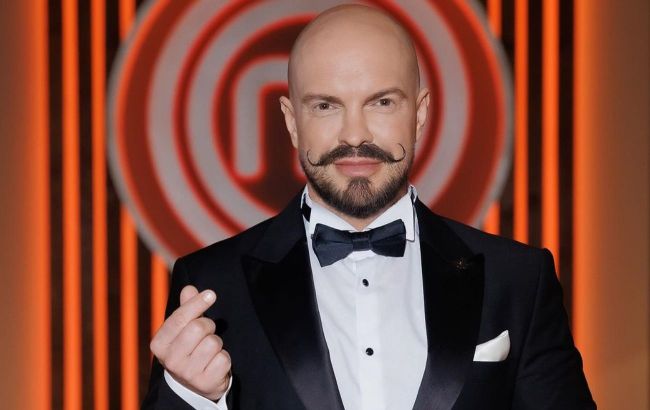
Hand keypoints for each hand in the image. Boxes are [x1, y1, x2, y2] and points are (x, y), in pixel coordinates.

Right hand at [150, 285, 230, 400]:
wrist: (193, 385)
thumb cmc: (188, 349)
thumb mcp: (182, 330)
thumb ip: (186, 309)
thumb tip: (189, 288)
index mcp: (159, 344)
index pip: (179, 318)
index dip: (197, 303)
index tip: (211, 294)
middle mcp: (170, 360)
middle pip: (198, 328)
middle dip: (208, 325)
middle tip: (207, 332)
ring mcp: (187, 374)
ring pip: (213, 343)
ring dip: (217, 343)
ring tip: (209, 350)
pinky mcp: (205, 383)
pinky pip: (224, 359)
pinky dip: (224, 357)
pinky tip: (214, 363)